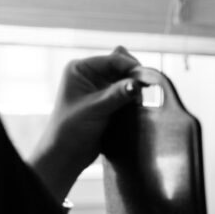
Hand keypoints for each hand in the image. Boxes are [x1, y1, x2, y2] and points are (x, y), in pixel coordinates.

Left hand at [28, 46, 141, 199]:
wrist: (67, 153)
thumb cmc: (71, 129)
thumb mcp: (95, 109)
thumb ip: (117, 95)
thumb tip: (138, 83)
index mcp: (80, 69)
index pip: (112, 60)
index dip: (131, 66)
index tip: (148, 78)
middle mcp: (90, 75)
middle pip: (122, 68)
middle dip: (135, 76)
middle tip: (147, 89)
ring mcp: (100, 88)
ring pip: (126, 80)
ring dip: (136, 88)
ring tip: (142, 100)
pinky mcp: (108, 102)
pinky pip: (127, 93)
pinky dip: (135, 98)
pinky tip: (139, 106)